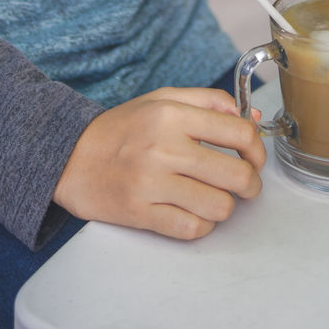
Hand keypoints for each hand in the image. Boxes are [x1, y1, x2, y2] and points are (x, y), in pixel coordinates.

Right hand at [52, 87, 264, 239]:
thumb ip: (209, 101)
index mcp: (172, 114)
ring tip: (217, 198)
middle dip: (251, 183)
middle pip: (236, 174)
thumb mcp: (163, 99)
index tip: (254, 156)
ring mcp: (152, 184)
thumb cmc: (122, 127)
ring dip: (226, 206)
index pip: (238, 132)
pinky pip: (192, 228)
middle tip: (247, 184)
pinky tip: (197, 213)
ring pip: (219, 206)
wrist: (71, 157)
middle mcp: (164, 148)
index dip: (257, 148)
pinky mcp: (141, 214)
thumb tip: (253, 117)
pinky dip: (203, 224)